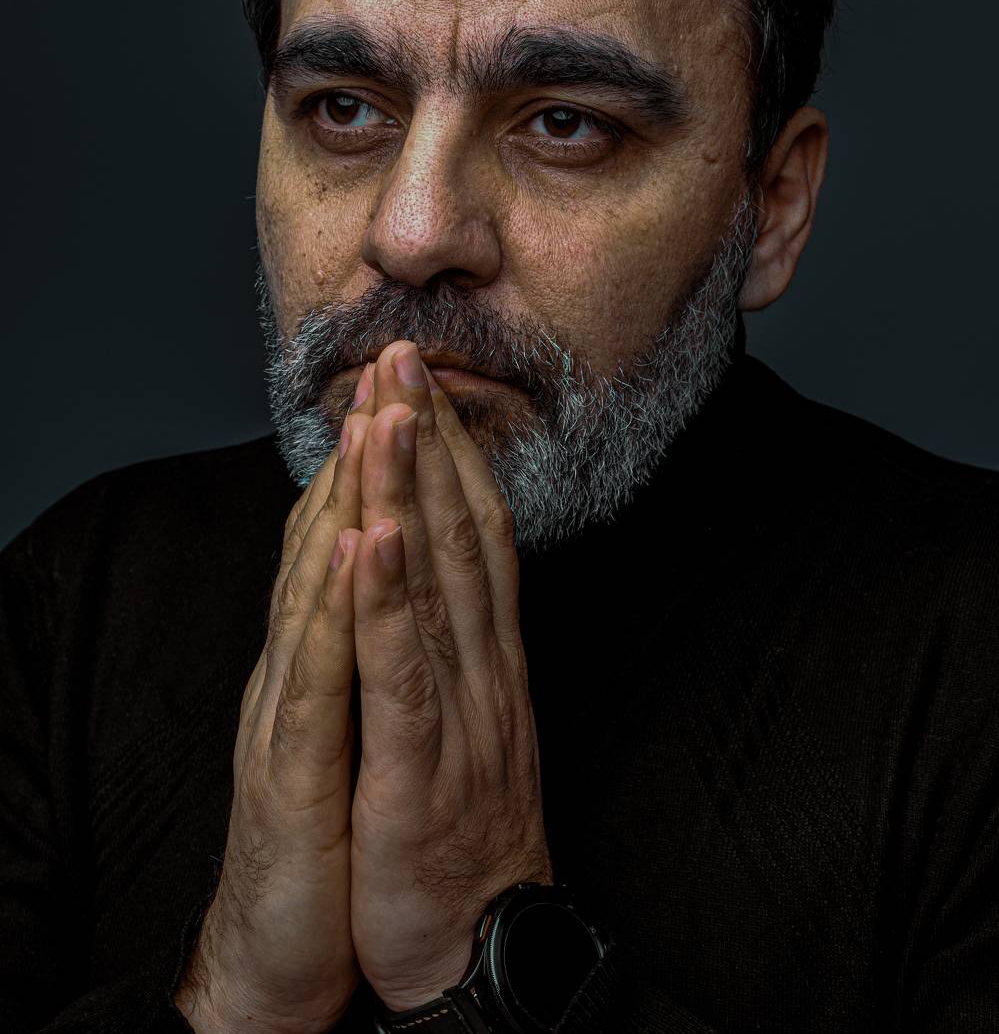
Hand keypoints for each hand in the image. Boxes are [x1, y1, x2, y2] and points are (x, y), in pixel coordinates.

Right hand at [173, 368, 378, 1033]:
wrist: (288, 952)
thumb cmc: (335, 835)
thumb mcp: (359, 725)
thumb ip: (366, 649)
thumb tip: (390, 582)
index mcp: (326, 658)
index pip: (353, 538)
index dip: (381, 459)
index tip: (408, 384)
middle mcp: (303, 670)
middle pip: (338, 539)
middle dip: (372, 446)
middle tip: (394, 359)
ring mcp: (294, 715)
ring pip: (327, 585)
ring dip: (358, 496)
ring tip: (379, 414)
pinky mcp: (298, 770)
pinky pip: (329, 675)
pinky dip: (348, 603)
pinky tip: (362, 541)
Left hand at [346, 342, 552, 1012]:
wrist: (479, 947)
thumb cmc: (463, 831)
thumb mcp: (472, 722)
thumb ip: (461, 645)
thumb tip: (446, 570)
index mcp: (492, 659)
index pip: (480, 533)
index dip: (453, 451)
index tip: (425, 381)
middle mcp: (485, 670)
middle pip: (462, 534)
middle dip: (431, 438)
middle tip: (406, 354)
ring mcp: (458, 714)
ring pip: (435, 583)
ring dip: (411, 489)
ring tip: (390, 408)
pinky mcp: (419, 767)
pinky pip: (402, 671)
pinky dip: (387, 597)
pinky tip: (374, 534)